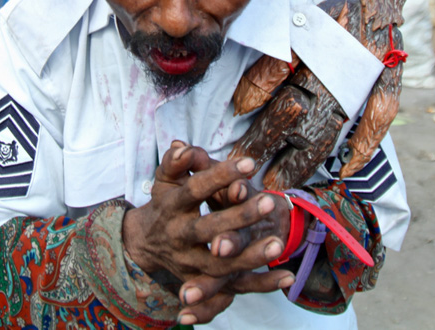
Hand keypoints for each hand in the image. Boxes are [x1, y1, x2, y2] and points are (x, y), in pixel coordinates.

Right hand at [122, 140, 295, 324]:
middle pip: (208, 229)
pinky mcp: (205, 281)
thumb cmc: (166, 202)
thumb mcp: (166, 180)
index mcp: (171, 207)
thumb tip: (183, 148)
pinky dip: (262, 284)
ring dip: (251, 257)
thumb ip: (176, 162)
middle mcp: (179, 237)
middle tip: (269, 202)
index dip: (220, 176)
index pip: (195, 190)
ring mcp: (191, 263)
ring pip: (221, 264)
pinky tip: (287, 277)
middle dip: (239, 218)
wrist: (147, 243)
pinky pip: (234, 286)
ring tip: (279, 244)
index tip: (250, 163)